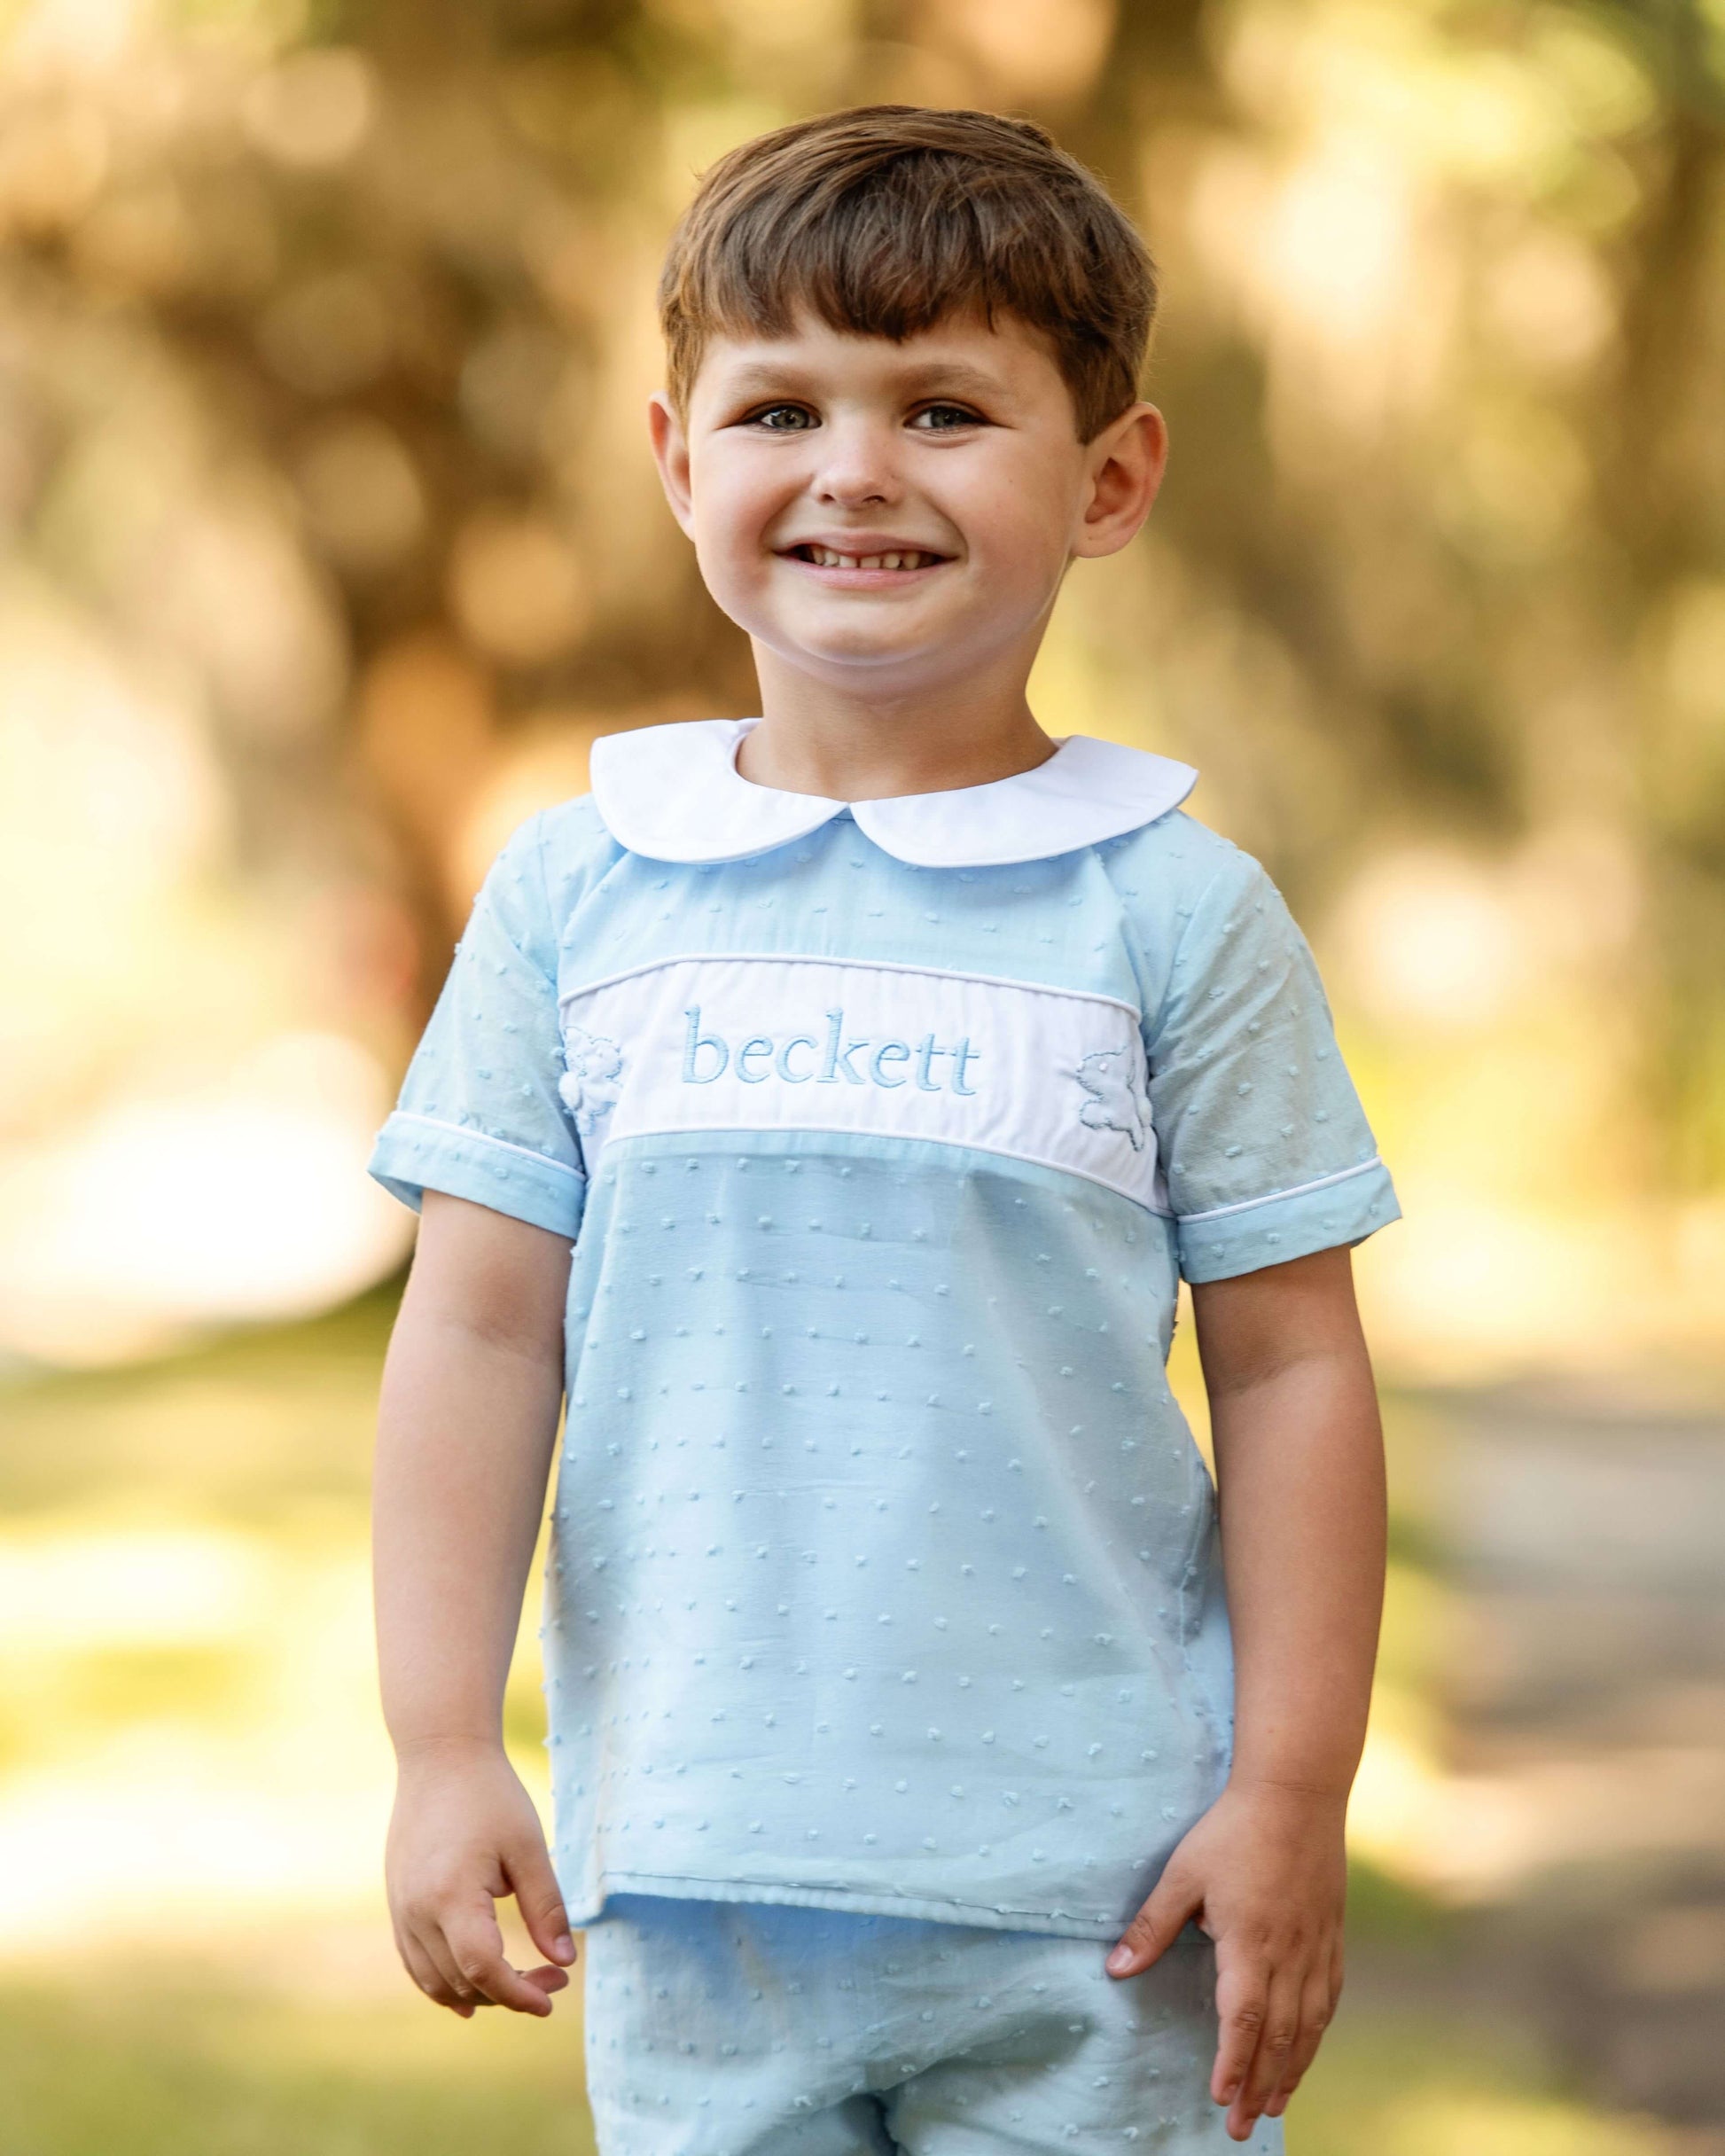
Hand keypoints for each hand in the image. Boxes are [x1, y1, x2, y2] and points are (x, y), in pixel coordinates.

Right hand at [385, 1738, 577, 2017]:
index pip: (483, 1969)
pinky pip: (416, 1965)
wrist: (440, 1756)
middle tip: (554, 1975)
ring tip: (522, 1980)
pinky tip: (473, 1993)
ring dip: (478, 1994)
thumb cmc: (490, 1796)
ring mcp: (400, 1911)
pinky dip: (444, 1985)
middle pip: (462, 1982)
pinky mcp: (396, 1905)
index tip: (551, 2000)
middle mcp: (417, 1912)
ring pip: (435, 1983)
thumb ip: (546, 1907)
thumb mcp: (528, 1847)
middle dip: (510, 1992)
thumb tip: (565, 1962)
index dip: (519, 1993)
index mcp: (451, 1897)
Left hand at [1104, 1778, 1346, 2138]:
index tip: (1220, 2098)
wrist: (1297, 1793)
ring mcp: (1317, 1947)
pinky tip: (1307, 2052)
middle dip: (1259, 2086)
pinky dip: (1316, 2036)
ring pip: (1308, 2026)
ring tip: (1273, 2107)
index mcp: (1250, 1942)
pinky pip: (1328, 2000)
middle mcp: (1290, 1954)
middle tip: (1241, 2126)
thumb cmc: (1233, 1830)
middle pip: (1279, 2036)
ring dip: (1290, 2071)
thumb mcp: (1182, 1873)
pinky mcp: (1331, 1936)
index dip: (1233, 2063)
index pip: (1243, 2018)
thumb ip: (1152, 1926)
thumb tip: (1113, 1970)